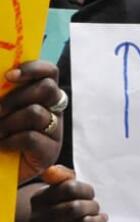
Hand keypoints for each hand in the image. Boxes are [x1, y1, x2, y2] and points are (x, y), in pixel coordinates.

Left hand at [0, 61, 62, 182]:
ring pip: (37, 113)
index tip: (9, 76)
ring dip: (8, 122)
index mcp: (39, 95)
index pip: (49, 72)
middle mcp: (52, 110)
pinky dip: (11, 140)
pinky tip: (3, 145)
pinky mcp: (50, 152)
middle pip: (48, 88)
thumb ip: (0, 91)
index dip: (33, 68)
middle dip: (17, 97)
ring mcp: (53, 131)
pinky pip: (32, 137)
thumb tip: (2, 78)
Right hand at [21, 166, 107, 221]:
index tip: (90, 195)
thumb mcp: (56, 193)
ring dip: (98, 220)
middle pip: (76, 207)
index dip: (86, 190)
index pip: (69, 188)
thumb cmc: (57, 212)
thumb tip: (55, 171)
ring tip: (100, 219)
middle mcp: (40, 219)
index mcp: (39, 200)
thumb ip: (61, 178)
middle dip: (92, 206)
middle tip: (95, 208)